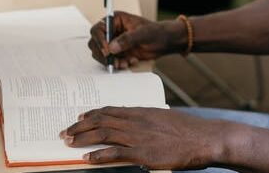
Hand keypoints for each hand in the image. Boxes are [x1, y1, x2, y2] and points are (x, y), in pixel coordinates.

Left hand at [60, 106, 225, 168]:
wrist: (203, 138)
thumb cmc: (186, 131)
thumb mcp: (163, 120)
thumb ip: (147, 122)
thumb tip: (136, 128)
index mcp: (141, 111)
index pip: (110, 109)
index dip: (92, 113)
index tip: (80, 116)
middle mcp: (135, 120)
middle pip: (101, 119)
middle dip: (80, 125)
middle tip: (65, 131)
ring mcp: (138, 136)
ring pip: (103, 133)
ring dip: (83, 138)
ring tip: (69, 142)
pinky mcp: (142, 153)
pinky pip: (114, 153)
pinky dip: (98, 155)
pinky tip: (87, 158)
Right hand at [89, 11, 185, 68]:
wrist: (164, 42)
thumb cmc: (155, 32)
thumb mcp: (143, 33)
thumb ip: (127, 39)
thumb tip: (112, 47)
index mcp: (115, 20)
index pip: (98, 29)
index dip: (100, 40)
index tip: (107, 51)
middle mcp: (112, 31)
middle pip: (95, 43)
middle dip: (103, 54)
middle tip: (113, 61)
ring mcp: (114, 43)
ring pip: (102, 55)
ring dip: (112, 61)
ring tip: (125, 63)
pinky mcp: (118, 53)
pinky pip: (111, 61)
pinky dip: (118, 64)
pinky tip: (131, 61)